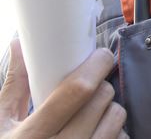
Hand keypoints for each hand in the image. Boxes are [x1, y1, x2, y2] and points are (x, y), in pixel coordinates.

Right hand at [0, 40, 125, 137]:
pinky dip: (114, 133)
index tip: (101, 56)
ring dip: (109, 110)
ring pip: (117, 120)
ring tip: (91, 113)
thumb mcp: (1, 123)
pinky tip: (96, 133)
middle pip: (103, 100)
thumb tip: (19, 43)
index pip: (78, 91)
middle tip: (89, 88)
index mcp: (32, 136)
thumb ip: (14, 86)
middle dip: (100, 86)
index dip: (96, 66)